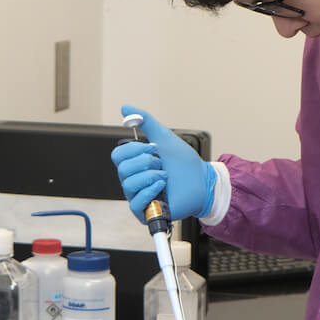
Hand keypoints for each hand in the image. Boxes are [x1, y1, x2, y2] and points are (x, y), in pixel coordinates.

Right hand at [110, 105, 215, 221]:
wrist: (202, 181)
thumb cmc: (185, 164)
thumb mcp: (164, 138)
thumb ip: (146, 122)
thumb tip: (126, 108)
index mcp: (136, 164)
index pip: (117, 155)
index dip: (134, 150)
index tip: (152, 149)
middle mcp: (135, 180)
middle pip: (123, 169)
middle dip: (146, 162)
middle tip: (161, 164)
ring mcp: (140, 196)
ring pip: (128, 185)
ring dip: (150, 176)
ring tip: (165, 176)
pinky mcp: (146, 211)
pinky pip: (136, 203)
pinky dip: (150, 191)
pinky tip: (162, 186)